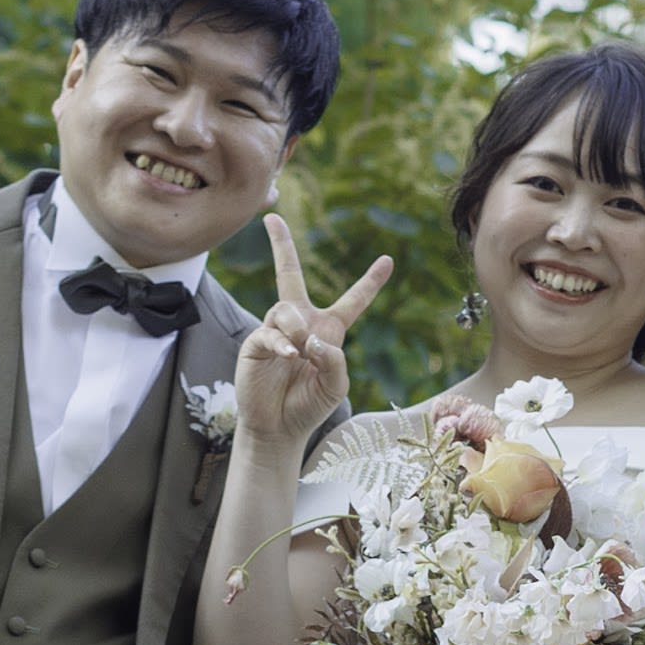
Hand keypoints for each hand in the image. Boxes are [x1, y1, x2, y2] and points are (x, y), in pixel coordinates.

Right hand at [234, 215, 393, 460]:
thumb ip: (335, 358)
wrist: (279, 427)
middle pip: (288, 274)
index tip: (388, 260)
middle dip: (281, 245)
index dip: (370, 282)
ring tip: (299, 355)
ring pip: (285, 309)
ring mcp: (275, 330)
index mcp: (328, 329)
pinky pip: (269, 332)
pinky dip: (282, 344)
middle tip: (272, 217)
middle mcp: (301, 322)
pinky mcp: (255, 343)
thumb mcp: (336, 385)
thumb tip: (311, 337)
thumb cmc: (310, 405)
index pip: (352, 300)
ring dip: (296, 329)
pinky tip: (290, 356)